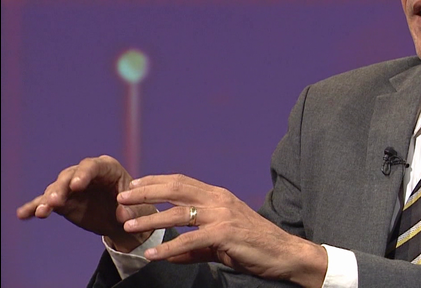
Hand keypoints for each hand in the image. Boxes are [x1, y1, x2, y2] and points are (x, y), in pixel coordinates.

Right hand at [16, 155, 156, 251]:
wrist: (123, 218)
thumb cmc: (134, 205)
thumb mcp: (137, 206)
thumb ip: (130, 209)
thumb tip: (123, 216)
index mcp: (106, 167)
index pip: (92, 166)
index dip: (83, 174)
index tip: (76, 185)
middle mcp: (86, 174)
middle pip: (69, 177)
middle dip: (61, 188)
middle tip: (55, 202)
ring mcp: (72, 186)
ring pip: (56, 189)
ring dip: (47, 200)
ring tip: (42, 212)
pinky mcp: (63, 200)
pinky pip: (47, 202)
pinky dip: (35, 207)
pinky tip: (23, 214)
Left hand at [117, 174, 326, 286]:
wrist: (282, 253)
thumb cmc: (253, 245)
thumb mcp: (220, 241)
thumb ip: (194, 246)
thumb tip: (168, 253)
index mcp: (218, 195)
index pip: (182, 182)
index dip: (156, 181)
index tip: (134, 184)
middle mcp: (219, 200)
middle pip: (176, 189)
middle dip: (146, 193)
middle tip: (122, 198)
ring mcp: (222, 215)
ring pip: (179, 213)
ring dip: (151, 219)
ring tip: (129, 226)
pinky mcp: (225, 234)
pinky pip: (190, 240)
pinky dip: (169, 247)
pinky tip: (153, 254)